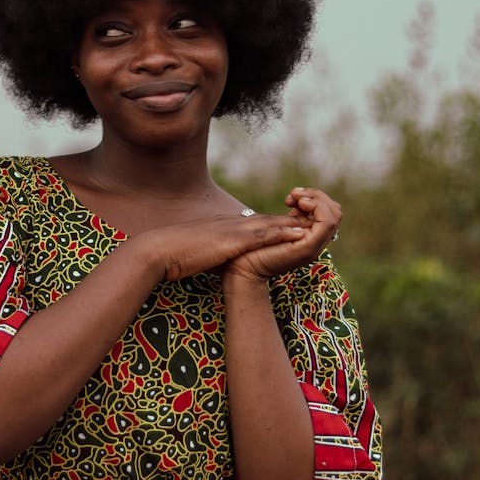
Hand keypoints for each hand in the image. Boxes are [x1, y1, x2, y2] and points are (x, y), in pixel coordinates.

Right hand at [136, 213, 311, 282]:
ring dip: (296, 223)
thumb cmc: (174, 255)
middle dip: (295, 220)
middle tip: (318, 222)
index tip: (297, 228)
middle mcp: (232, 223)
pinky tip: (300, 234)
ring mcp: (233, 229)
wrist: (159, 250)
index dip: (279, 226)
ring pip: (271, 223)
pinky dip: (282, 232)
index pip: (257, 224)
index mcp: (225, 227)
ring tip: (320, 224)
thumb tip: (219, 259)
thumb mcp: (200, 252)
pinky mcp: (232, 238)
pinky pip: (262, 234)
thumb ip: (212, 251)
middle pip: (270, 219)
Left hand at [224, 187, 341, 282]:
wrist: (243, 268)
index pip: (329, 211)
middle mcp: (316, 242)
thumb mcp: (277, 227)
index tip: (292, 197)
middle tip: (294, 196)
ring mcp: (314, 246)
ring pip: (335, 215)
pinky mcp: (308, 248)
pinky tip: (299, 204)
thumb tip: (301, 200)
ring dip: (316, 199)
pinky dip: (317, 207)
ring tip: (295, 199)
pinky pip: (327, 223)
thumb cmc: (253, 248)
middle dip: (317, 196)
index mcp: (309, 236)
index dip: (314, 197)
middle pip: (336, 212)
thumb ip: (291, 218)